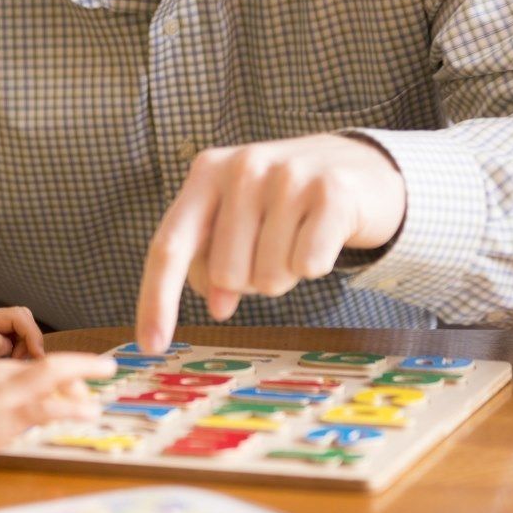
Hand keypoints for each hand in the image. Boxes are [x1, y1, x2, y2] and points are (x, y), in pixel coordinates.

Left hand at [0, 306, 43, 365]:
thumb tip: (6, 341)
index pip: (16, 315)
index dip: (31, 332)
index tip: (37, 354)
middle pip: (23, 317)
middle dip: (30, 338)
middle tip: (22, 360)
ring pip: (23, 329)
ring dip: (26, 346)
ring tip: (14, 363)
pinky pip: (18, 340)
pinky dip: (21, 351)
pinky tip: (11, 364)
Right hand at [0, 351, 114, 468]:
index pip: (29, 367)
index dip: (54, 371)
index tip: (70, 378)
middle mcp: (2, 378)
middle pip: (51, 366)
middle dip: (79, 368)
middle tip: (96, 381)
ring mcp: (7, 395)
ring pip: (56, 380)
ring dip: (82, 387)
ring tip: (98, 401)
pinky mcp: (9, 416)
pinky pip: (50, 407)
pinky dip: (73, 407)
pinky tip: (89, 412)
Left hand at [135, 134, 405, 352]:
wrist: (360, 167)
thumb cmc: (285, 203)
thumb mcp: (238, 220)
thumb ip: (213, 260)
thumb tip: (217, 306)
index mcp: (206, 173)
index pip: (169, 246)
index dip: (157, 299)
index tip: (151, 345)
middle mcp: (242, 166)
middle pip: (226, 273)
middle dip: (250, 281)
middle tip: (272, 250)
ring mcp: (287, 175)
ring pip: (270, 276)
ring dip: (285, 274)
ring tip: (299, 238)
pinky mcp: (331, 192)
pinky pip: (309, 266)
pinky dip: (315, 265)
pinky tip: (325, 236)